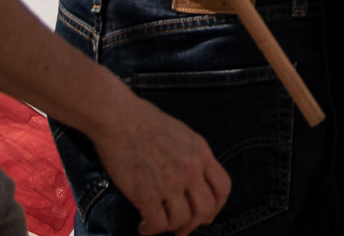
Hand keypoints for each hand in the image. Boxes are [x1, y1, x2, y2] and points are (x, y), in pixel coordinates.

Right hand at [84, 87, 228, 234]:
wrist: (121, 119)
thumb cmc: (146, 123)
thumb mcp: (184, 135)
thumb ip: (192, 156)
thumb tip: (193, 178)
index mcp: (201, 154)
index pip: (223, 188)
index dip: (217, 207)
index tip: (207, 216)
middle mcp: (191, 170)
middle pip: (205, 209)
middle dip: (194, 224)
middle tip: (181, 231)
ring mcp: (170, 183)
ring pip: (182, 219)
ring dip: (170, 228)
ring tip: (156, 225)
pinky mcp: (146, 194)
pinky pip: (157, 223)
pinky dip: (150, 230)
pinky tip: (143, 226)